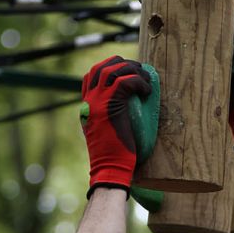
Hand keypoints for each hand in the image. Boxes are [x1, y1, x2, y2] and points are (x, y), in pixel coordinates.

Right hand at [81, 56, 151, 194]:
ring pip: (114, 70)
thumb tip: (124, 109)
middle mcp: (89, 100)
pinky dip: (139, 82)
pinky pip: (125, 82)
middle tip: (140, 72)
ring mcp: (97, 102)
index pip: (91, 74)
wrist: (109, 168)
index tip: (127, 74)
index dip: (110, 68)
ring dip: (133, 71)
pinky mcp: (110, 106)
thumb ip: (106, 117)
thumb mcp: (105, 131)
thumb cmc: (112, 156)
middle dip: (123, 64)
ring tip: (146, 80)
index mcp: (86, 105)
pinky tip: (147, 92)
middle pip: (103, 66)